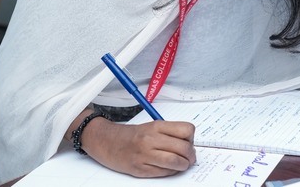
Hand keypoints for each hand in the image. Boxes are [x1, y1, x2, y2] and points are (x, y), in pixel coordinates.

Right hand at [81, 116, 195, 176]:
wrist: (107, 141)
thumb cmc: (132, 135)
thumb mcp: (152, 126)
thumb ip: (170, 133)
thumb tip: (190, 144)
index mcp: (156, 126)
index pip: (186, 130)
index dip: (192, 138)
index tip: (190, 142)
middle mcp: (151, 139)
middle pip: (183, 148)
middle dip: (191, 155)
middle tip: (190, 157)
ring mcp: (144, 155)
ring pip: (175, 162)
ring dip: (183, 165)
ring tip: (183, 164)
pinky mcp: (139, 169)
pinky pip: (163, 173)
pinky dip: (171, 172)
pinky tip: (170, 169)